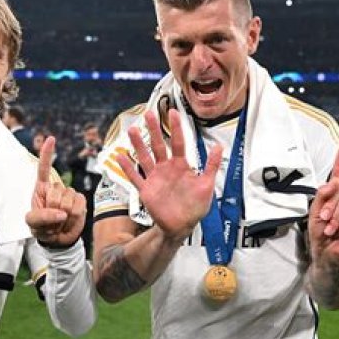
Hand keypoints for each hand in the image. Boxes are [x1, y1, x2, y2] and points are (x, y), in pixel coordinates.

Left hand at [26, 136, 85, 247]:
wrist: (57, 240)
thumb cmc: (41, 229)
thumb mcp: (33, 224)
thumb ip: (41, 218)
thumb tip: (60, 213)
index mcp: (42, 188)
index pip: (44, 168)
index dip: (47, 153)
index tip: (51, 139)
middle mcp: (57, 188)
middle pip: (57, 192)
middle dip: (53, 210)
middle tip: (50, 221)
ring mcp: (70, 194)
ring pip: (69, 201)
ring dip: (63, 217)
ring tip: (59, 223)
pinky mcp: (81, 202)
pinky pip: (79, 206)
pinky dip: (74, 218)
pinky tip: (69, 221)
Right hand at [115, 109, 221, 240]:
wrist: (181, 226)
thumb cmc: (194, 207)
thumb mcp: (206, 186)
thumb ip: (211, 166)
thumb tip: (218, 147)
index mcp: (181, 166)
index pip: (177, 142)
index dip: (175, 127)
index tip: (173, 112)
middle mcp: (166, 169)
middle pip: (158, 145)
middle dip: (153, 129)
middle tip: (148, 114)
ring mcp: (155, 178)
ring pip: (144, 157)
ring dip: (138, 144)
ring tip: (132, 130)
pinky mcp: (146, 190)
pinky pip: (135, 176)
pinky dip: (127, 167)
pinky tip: (120, 156)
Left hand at [308, 137, 338, 268]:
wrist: (324, 252)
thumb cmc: (318, 231)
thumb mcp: (314, 211)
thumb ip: (323, 195)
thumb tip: (336, 182)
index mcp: (334, 193)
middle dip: (327, 205)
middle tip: (322, 219)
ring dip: (333, 217)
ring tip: (329, 229)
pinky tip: (338, 233)